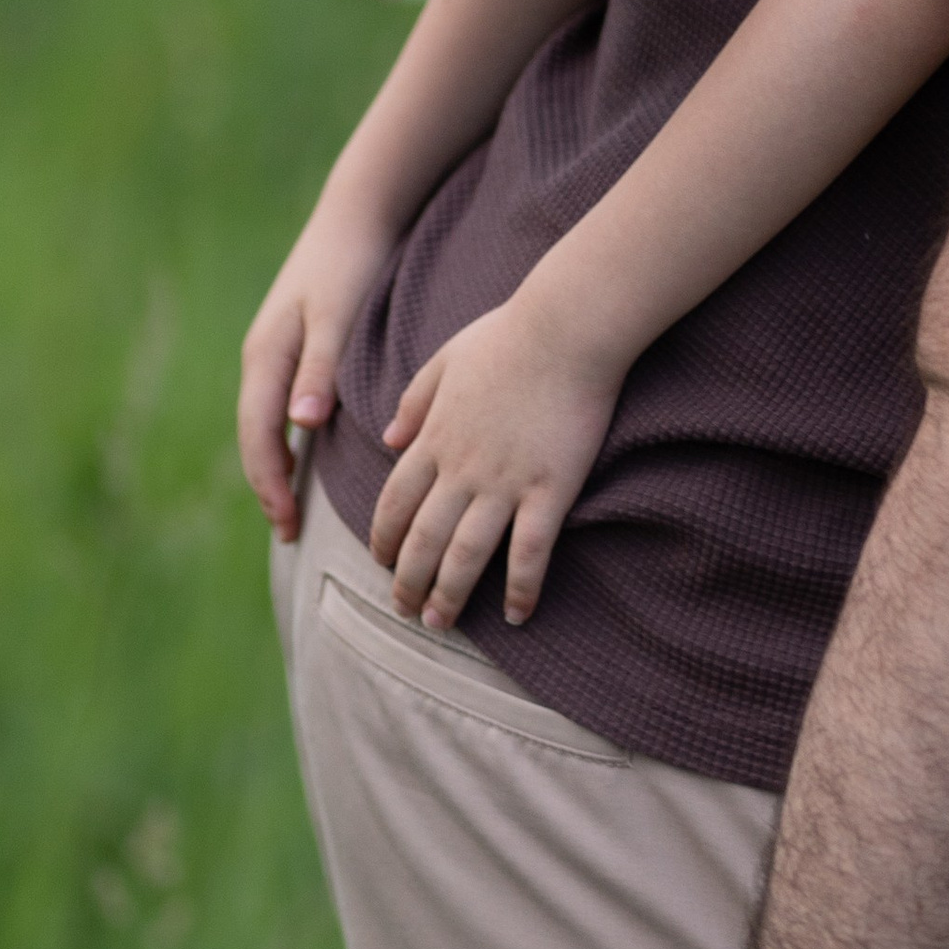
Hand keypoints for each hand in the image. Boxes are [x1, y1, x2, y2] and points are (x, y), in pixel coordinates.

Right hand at [237, 196, 399, 539]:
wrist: (357, 213)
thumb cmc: (351, 265)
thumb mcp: (336, 318)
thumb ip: (319, 370)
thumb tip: (300, 426)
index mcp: (266, 356)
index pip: (258, 436)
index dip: (269, 483)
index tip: (287, 524)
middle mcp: (261, 359)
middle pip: (254, 437)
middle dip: (267, 486)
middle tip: (286, 533)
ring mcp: (274, 353)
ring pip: (263, 425)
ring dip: (273, 468)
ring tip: (289, 509)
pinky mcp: (291, 348)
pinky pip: (278, 408)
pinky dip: (284, 441)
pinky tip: (303, 458)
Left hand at [369, 291, 621, 631]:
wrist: (566, 326)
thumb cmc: (509, 335)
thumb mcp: (444, 359)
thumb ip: (412, 401)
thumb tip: (387, 438)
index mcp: (433, 436)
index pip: (394, 501)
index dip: (384, 538)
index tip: (382, 563)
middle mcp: (461, 467)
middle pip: (422, 539)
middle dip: (408, 581)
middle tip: (406, 610)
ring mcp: (504, 481)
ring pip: (465, 554)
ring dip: (449, 594)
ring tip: (440, 623)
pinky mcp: (550, 489)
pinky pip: (530, 552)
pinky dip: (520, 588)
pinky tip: (517, 614)